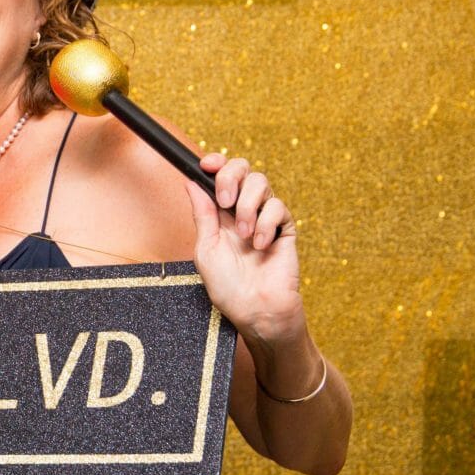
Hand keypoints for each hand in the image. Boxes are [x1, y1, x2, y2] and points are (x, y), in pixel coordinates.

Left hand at [187, 155, 304, 347]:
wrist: (256, 311)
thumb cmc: (228, 287)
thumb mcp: (206, 249)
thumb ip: (202, 214)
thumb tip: (189, 182)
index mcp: (219, 215)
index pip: (220, 176)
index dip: (216, 164)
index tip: (207, 164)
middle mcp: (242, 211)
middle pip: (243, 169)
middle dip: (232, 176)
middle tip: (226, 199)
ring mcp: (264, 218)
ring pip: (261, 183)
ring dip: (248, 207)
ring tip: (244, 235)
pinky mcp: (285, 228)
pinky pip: (278, 207)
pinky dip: (266, 223)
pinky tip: (260, 245)